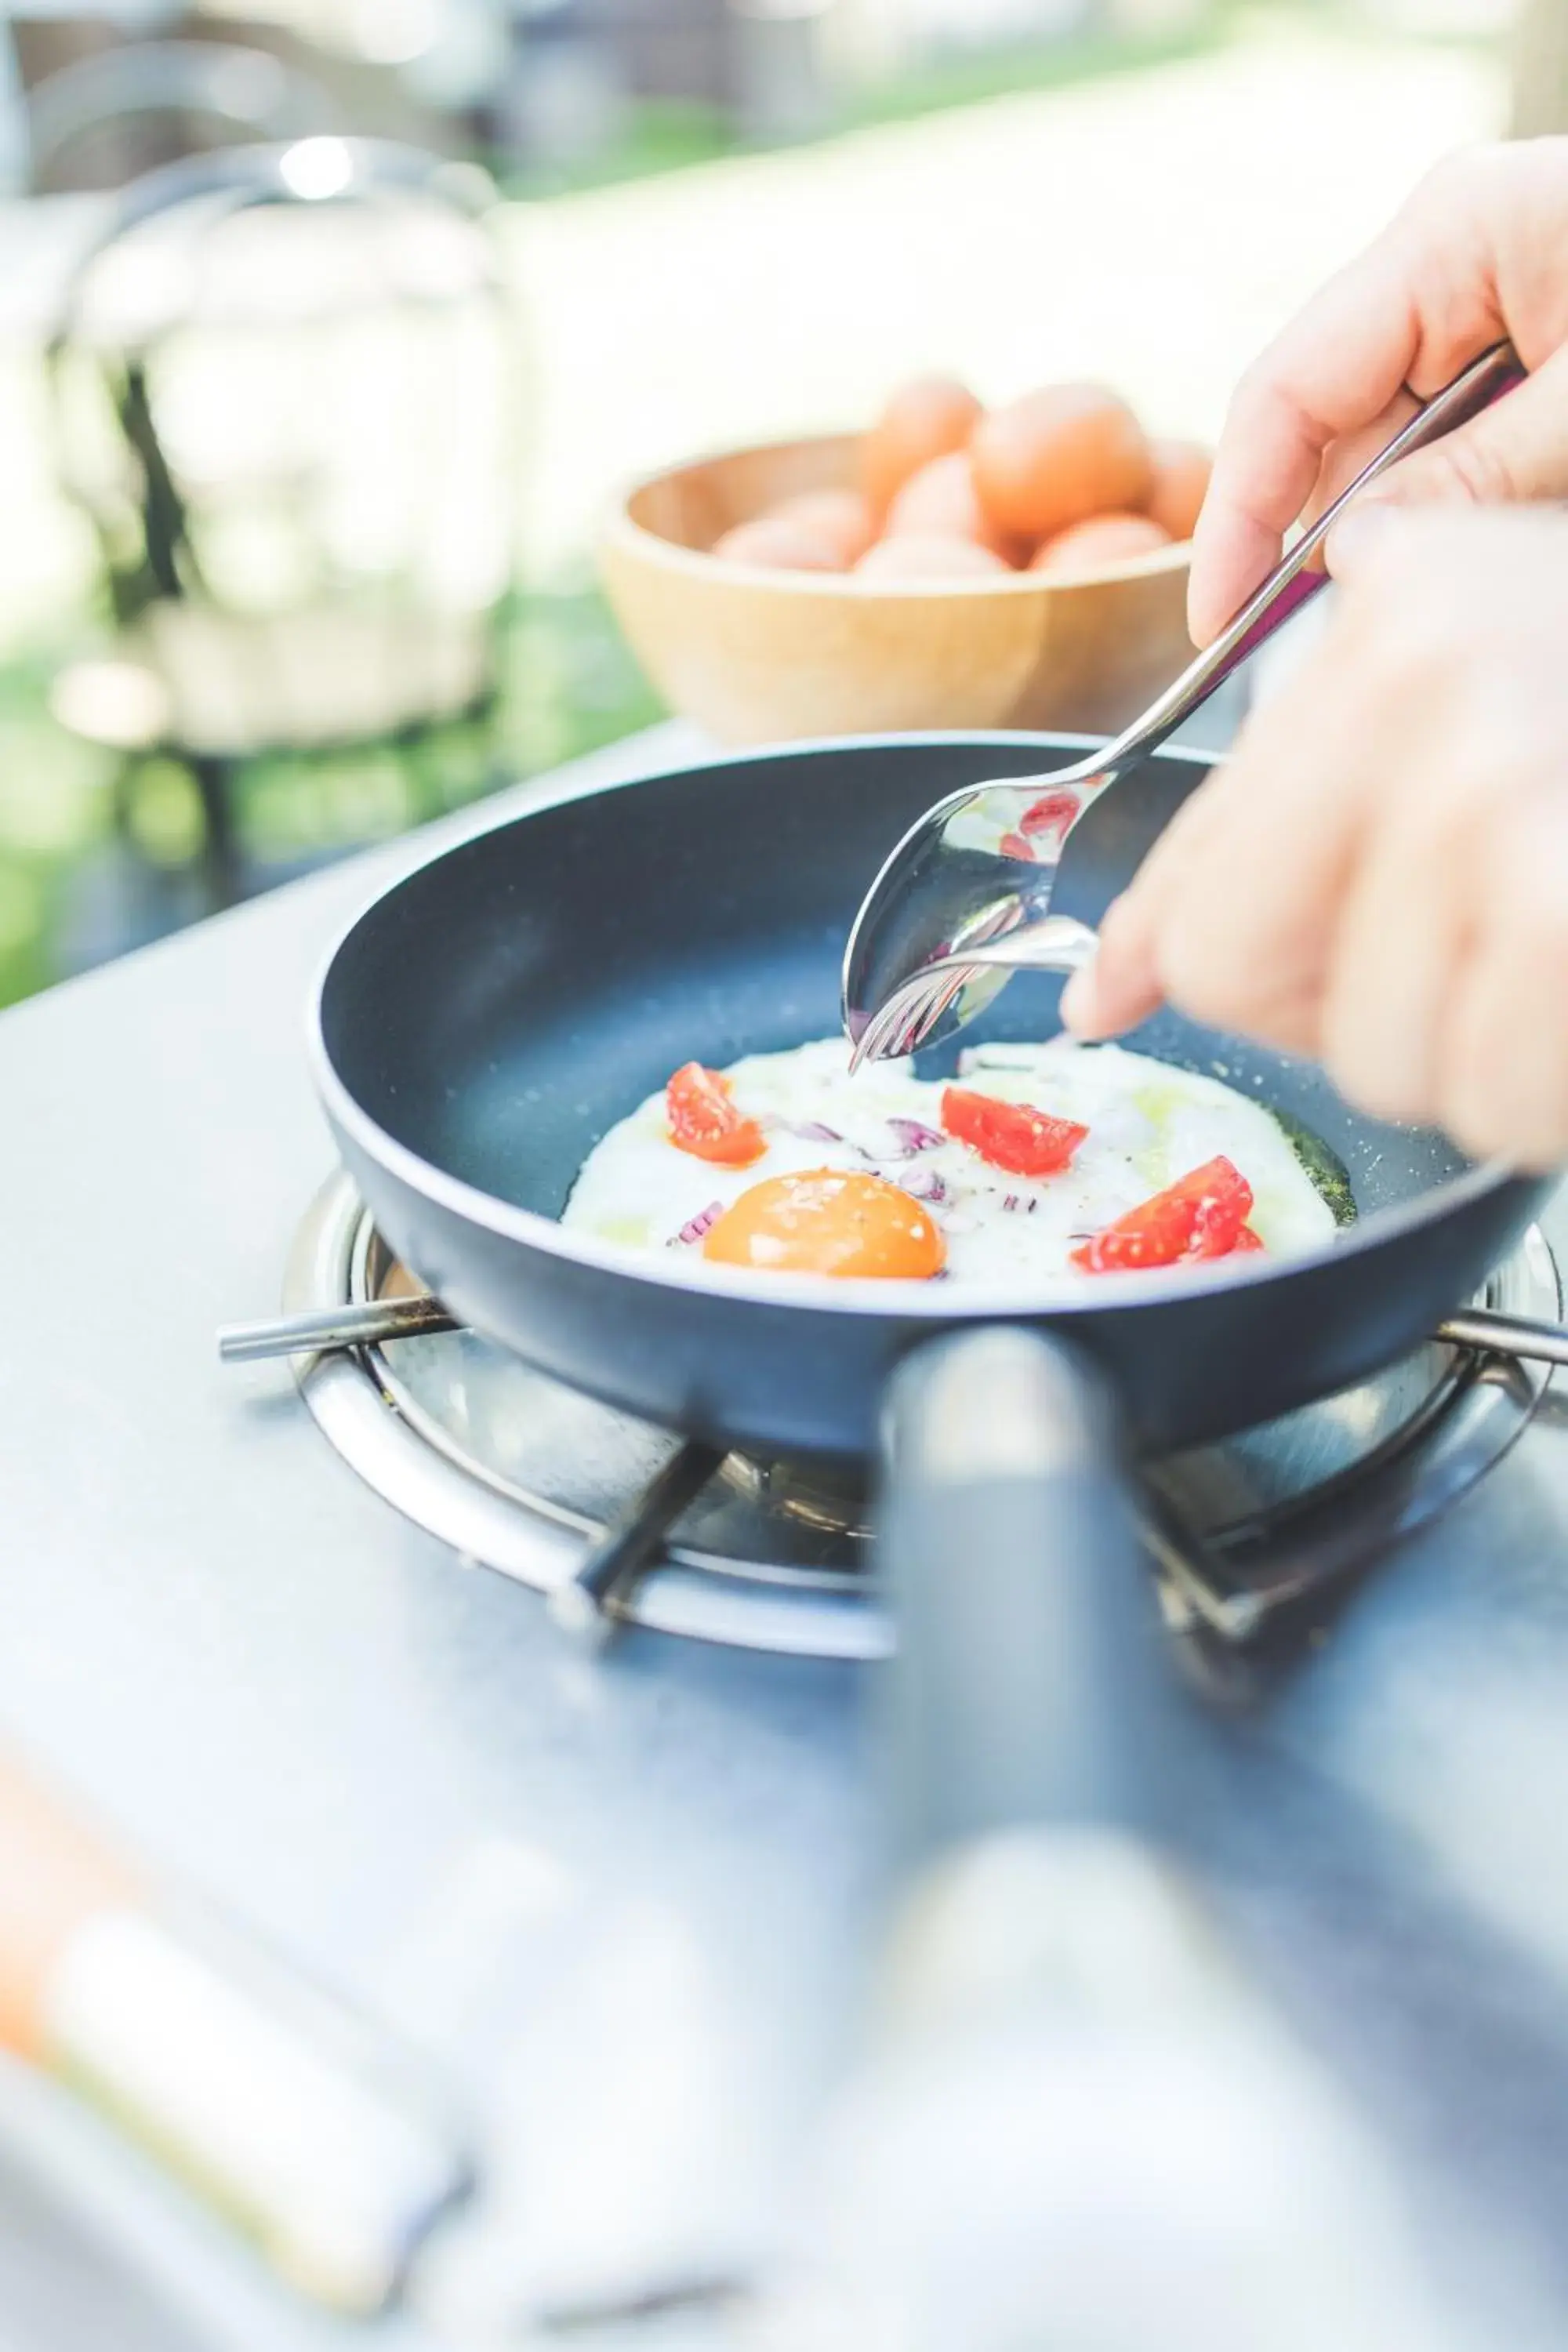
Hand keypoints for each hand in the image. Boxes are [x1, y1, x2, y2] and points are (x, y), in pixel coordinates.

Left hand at [1061, 511, 1567, 1171]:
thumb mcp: (1460, 725)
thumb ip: (1263, 850)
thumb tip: (1108, 995)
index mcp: (1388, 628)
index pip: (1205, 914)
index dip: (1265, 979)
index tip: (1318, 969)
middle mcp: (1435, 690)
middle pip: (1272, 1001)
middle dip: (1384, 1015)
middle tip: (1509, 938)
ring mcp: (1516, 795)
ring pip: (1402, 1071)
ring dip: (1501, 1057)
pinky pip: (1500, 1106)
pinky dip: (1555, 1089)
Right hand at [1189, 139, 1567, 648]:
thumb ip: (1473, 485)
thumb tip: (1356, 566)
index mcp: (1451, 238)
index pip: (1284, 394)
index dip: (1239, 522)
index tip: (1222, 631)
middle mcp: (1457, 259)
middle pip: (1334, 430)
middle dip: (1329, 545)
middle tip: (1335, 659)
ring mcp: (1499, 295)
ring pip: (1400, 450)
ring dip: (1412, 540)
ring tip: (1438, 610)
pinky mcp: (1542, 337)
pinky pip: (1469, 443)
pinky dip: (1468, 515)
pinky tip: (1490, 564)